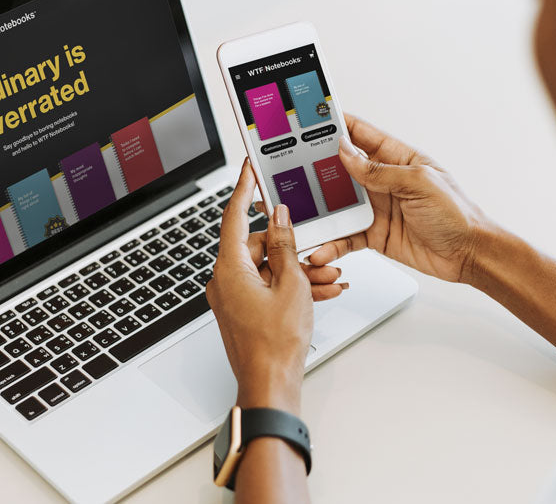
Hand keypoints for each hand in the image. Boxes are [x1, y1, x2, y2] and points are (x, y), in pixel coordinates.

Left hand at [207, 160, 333, 412]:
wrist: (271, 385)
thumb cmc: (276, 343)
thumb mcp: (291, 284)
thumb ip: (286, 245)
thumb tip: (279, 217)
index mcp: (229, 268)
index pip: (234, 216)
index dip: (245, 189)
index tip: (250, 168)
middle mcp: (226, 280)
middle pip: (260, 245)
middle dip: (294, 248)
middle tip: (321, 253)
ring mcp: (234, 297)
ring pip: (269, 269)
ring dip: (300, 270)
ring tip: (329, 278)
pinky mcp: (244, 310)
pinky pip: (269, 287)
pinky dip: (293, 287)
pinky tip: (322, 290)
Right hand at [308, 114, 488, 283]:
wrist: (469, 255)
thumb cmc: (456, 213)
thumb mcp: (418, 183)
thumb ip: (379, 170)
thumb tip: (347, 153)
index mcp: (397, 158)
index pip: (361, 134)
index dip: (337, 125)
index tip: (311, 119)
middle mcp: (383, 181)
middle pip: (342, 168)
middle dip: (317, 168)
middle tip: (291, 167)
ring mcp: (376, 208)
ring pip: (338, 204)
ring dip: (320, 210)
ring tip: (302, 214)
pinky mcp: (373, 234)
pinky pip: (345, 236)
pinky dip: (332, 242)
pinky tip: (322, 248)